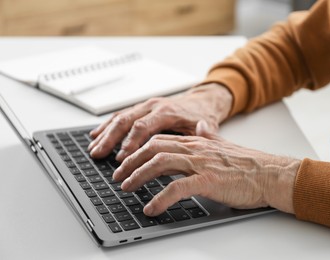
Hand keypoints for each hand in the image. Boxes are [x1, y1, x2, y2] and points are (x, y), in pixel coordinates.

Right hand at [88, 83, 231, 160]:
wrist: (203, 101)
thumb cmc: (202, 116)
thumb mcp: (203, 128)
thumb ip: (189, 139)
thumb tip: (182, 149)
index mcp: (167, 112)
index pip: (142, 127)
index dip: (130, 143)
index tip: (121, 158)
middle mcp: (154, 106)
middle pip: (126, 120)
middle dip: (110, 139)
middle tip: (98, 154)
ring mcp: (146, 106)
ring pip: (120, 117)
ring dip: (105, 133)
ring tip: (93, 148)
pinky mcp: (142, 108)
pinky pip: (122, 115)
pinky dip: (108, 125)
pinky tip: (97, 135)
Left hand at [113, 120, 300, 216]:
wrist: (270, 174)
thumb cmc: (249, 164)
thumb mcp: (223, 146)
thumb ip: (209, 136)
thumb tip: (200, 127)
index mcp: (197, 142)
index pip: (159, 140)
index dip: (139, 150)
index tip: (126, 161)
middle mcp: (196, 149)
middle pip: (154, 148)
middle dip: (131, 161)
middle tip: (118, 175)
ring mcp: (201, 163)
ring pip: (160, 163)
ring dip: (138, 175)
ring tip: (126, 188)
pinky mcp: (208, 180)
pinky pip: (177, 188)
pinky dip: (160, 198)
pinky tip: (150, 208)